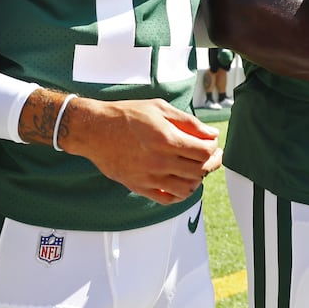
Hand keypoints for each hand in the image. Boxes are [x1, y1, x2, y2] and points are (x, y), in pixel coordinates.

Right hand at [62, 97, 222, 203]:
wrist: (94, 129)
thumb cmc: (125, 116)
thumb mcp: (159, 108)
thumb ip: (188, 122)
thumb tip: (210, 133)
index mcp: (167, 139)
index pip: (204, 151)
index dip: (214, 147)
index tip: (212, 143)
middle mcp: (159, 161)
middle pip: (199, 170)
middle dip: (210, 162)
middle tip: (210, 156)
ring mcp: (149, 177)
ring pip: (187, 188)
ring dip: (197, 179)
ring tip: (195, 169)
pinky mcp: (139, 187)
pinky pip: (168, 199)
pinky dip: (180, 194)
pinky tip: (180, 182)